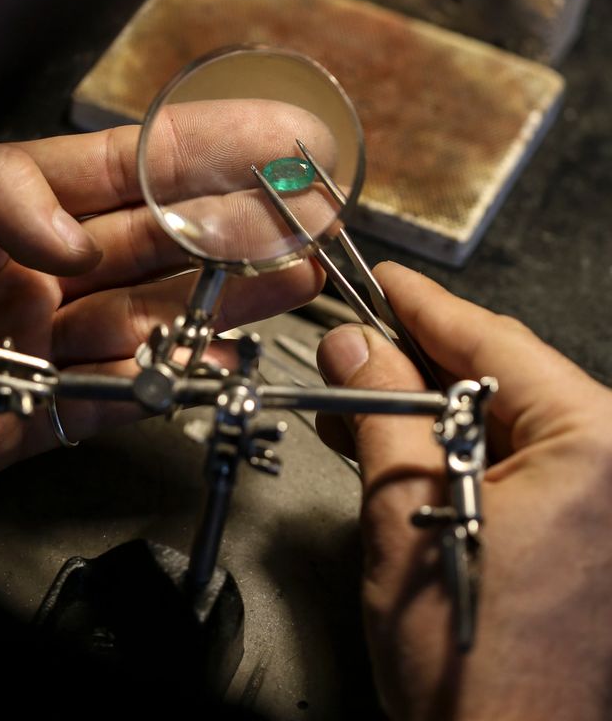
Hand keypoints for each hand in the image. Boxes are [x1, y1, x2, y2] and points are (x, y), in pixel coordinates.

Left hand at [0, 101, 327, 490]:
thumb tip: (70, 241)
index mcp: (25, 207)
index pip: (135, 172)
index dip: (209, 153)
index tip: (276, 139)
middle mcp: (52, 271)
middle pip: (164, 249)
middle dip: (240, 232)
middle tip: (306, 221)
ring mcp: (53, 340)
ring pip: (157, 320)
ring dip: (226, 304)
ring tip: (291, 284)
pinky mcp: (42, 407)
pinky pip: (117, 398)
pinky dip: (167, 384)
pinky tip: (217, 364)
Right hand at [317, 262, 611, 720]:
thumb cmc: (471, 658)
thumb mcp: (402, 508)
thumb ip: (379, 410)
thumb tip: (353, 345)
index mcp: (593, 446)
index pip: (492, 342)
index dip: (422, 306)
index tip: (381, 281)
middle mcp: (609, 466)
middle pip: (496, 378)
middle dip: (413, 359)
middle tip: (353, 342)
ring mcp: (596, 500)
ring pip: (493, 421)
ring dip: (420, 407)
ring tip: (358, 396)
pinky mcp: (575, 529)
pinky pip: (504, 462)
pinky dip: (443, 448)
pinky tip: (394, 442)